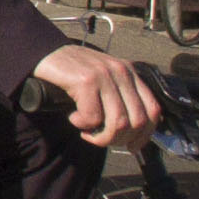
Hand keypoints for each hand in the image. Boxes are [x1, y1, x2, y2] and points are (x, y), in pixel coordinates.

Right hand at [32, 44, 159, 148]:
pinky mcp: (86, 80)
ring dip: (101, 137)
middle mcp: (122, 72)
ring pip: (118, 122)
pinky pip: (93, 117)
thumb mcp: (105, 80)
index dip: (145, 135)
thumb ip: (120, 98)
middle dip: (119, 139)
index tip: (132, 146)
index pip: (153, 110)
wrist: (45, 52)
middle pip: (137, 121)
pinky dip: (82, 124)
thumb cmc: (74, 72)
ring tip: (87, 132)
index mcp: (130, 73)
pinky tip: (73, 117)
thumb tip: (131, 131)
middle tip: (100, 138)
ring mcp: (105, 75)